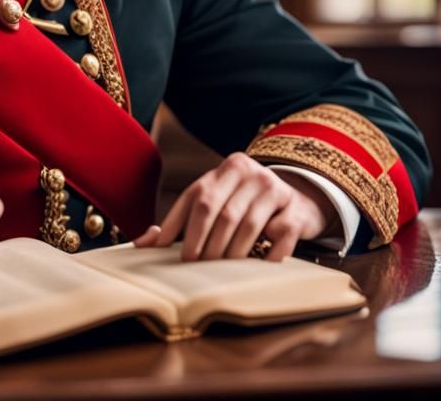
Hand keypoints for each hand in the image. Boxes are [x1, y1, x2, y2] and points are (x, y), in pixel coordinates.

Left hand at [133, 152, 335, 261]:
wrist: (296, 199)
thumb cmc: (245, 205)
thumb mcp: (216, 202)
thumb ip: (183, 220)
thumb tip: (143, 244)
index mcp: (223, 170)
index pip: (195, 197)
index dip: (178, 226)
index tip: (167, 253)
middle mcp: (247, 172)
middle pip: (218, 211)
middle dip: (203, 242)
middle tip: (195, 266)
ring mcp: (273, 188)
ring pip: (246, 224)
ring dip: (230, 252)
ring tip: (220, 270)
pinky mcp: (294, 208)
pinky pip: (279, 234)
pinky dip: (267, 255)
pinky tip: (258, 266)